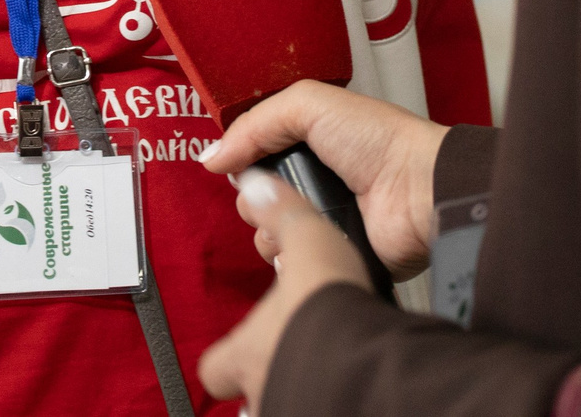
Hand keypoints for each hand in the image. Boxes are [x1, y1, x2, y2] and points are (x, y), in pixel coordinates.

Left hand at [197, 169, 370, 411]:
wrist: (365, 365)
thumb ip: (282, 216)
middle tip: (293, 354)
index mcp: (246, 351)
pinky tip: (349, 387)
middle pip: (248, 393)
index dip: (228, 354)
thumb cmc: (328, 312)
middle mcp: (260, 389)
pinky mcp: (328, 416)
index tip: (244, 342)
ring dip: (298, 389)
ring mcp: (287, 409)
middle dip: (267, 373)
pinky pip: (320, 410)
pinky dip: (330, 399)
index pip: (215, 365)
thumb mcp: (306, 244)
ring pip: (280, 404)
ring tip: (326, 372)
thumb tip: (258, 186)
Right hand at [202, 80, 448, 274]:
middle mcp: (315, 181)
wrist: (420, 192)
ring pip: (266, 232)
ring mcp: (323, 220)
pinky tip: (302, 242)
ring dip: (268, 226)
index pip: (255, 152)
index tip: (237, 160)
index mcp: (311, 142)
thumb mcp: (310, 105)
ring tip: (295, 215)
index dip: (242, 157)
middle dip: (252, 195)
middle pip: (254, 195)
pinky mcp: (331, 254)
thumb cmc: (380, 141)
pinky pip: (290, 263)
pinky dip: (288, 255)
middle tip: (275, 188)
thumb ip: (254, 124)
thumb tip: (212, 157)